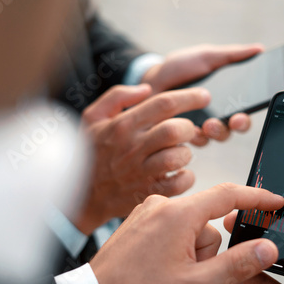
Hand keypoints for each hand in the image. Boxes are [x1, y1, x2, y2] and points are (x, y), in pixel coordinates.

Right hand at [76, 84, 210, 234]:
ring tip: (179, 153)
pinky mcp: (147, 192)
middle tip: (188, 131)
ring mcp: (140, 172)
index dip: (190, 97)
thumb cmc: (89, 152)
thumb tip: (147, 88)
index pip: (163, 104)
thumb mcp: (92, 117)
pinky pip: (179, 183)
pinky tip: (178, 172)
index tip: (205, 96)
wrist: (79, 194)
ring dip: (186, 153)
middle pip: (175, 130)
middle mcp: (132, 147)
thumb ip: (117, 96)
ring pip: (178, 157)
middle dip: (189, 128)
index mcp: (122, 125)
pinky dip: (186, 177)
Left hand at [90, 183, 283, 283]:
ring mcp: (149, 211)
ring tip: (171, 273)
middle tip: (192, 273)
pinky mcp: (141, 220)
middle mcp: (162, 206)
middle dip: (209, 248)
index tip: (274, 202)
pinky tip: (161, 265)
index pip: (229, 195)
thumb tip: (266, 249)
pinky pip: (173, 226)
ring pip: (191, 226)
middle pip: (209, 219)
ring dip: (192, 250)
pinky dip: (177, 244)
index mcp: (178, 215)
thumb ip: (237, 264)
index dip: (257, 198)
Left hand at [141, 44, 264, 143]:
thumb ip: (231, 55)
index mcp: (226, 100)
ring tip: (208, 125)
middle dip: (235, 127)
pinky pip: (192, 142)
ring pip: (215, 138)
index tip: (242, 114)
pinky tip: (188, 130)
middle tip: (232, 121)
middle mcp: (216, 117)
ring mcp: (199, 128)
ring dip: (215, 133)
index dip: (246, 117)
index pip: (243, 113)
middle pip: (233, 129)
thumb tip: (259, 49)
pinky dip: (192, 137)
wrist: (151, 78)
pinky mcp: (181, 136)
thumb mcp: (205, 57)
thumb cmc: (180, 67)